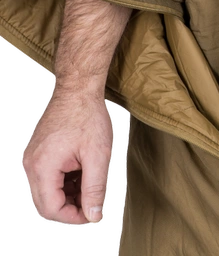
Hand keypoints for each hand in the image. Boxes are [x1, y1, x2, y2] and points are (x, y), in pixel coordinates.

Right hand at [21, 89, 113, 224]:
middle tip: (93, 202)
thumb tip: (94, 215)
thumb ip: (95, 188)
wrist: (78, 89)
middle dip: (71, 206)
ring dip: (69, 193)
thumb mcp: (98, 155)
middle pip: (47, 202)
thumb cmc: (88, 116)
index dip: (73, 216)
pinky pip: (48, 176)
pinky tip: (83, 172)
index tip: (93, 214)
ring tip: (91, 182)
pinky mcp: (39, 152)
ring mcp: (33, 158)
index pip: (51, 208)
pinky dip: (65, 180)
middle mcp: (32, 165)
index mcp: (42, 168)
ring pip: (48, 190)